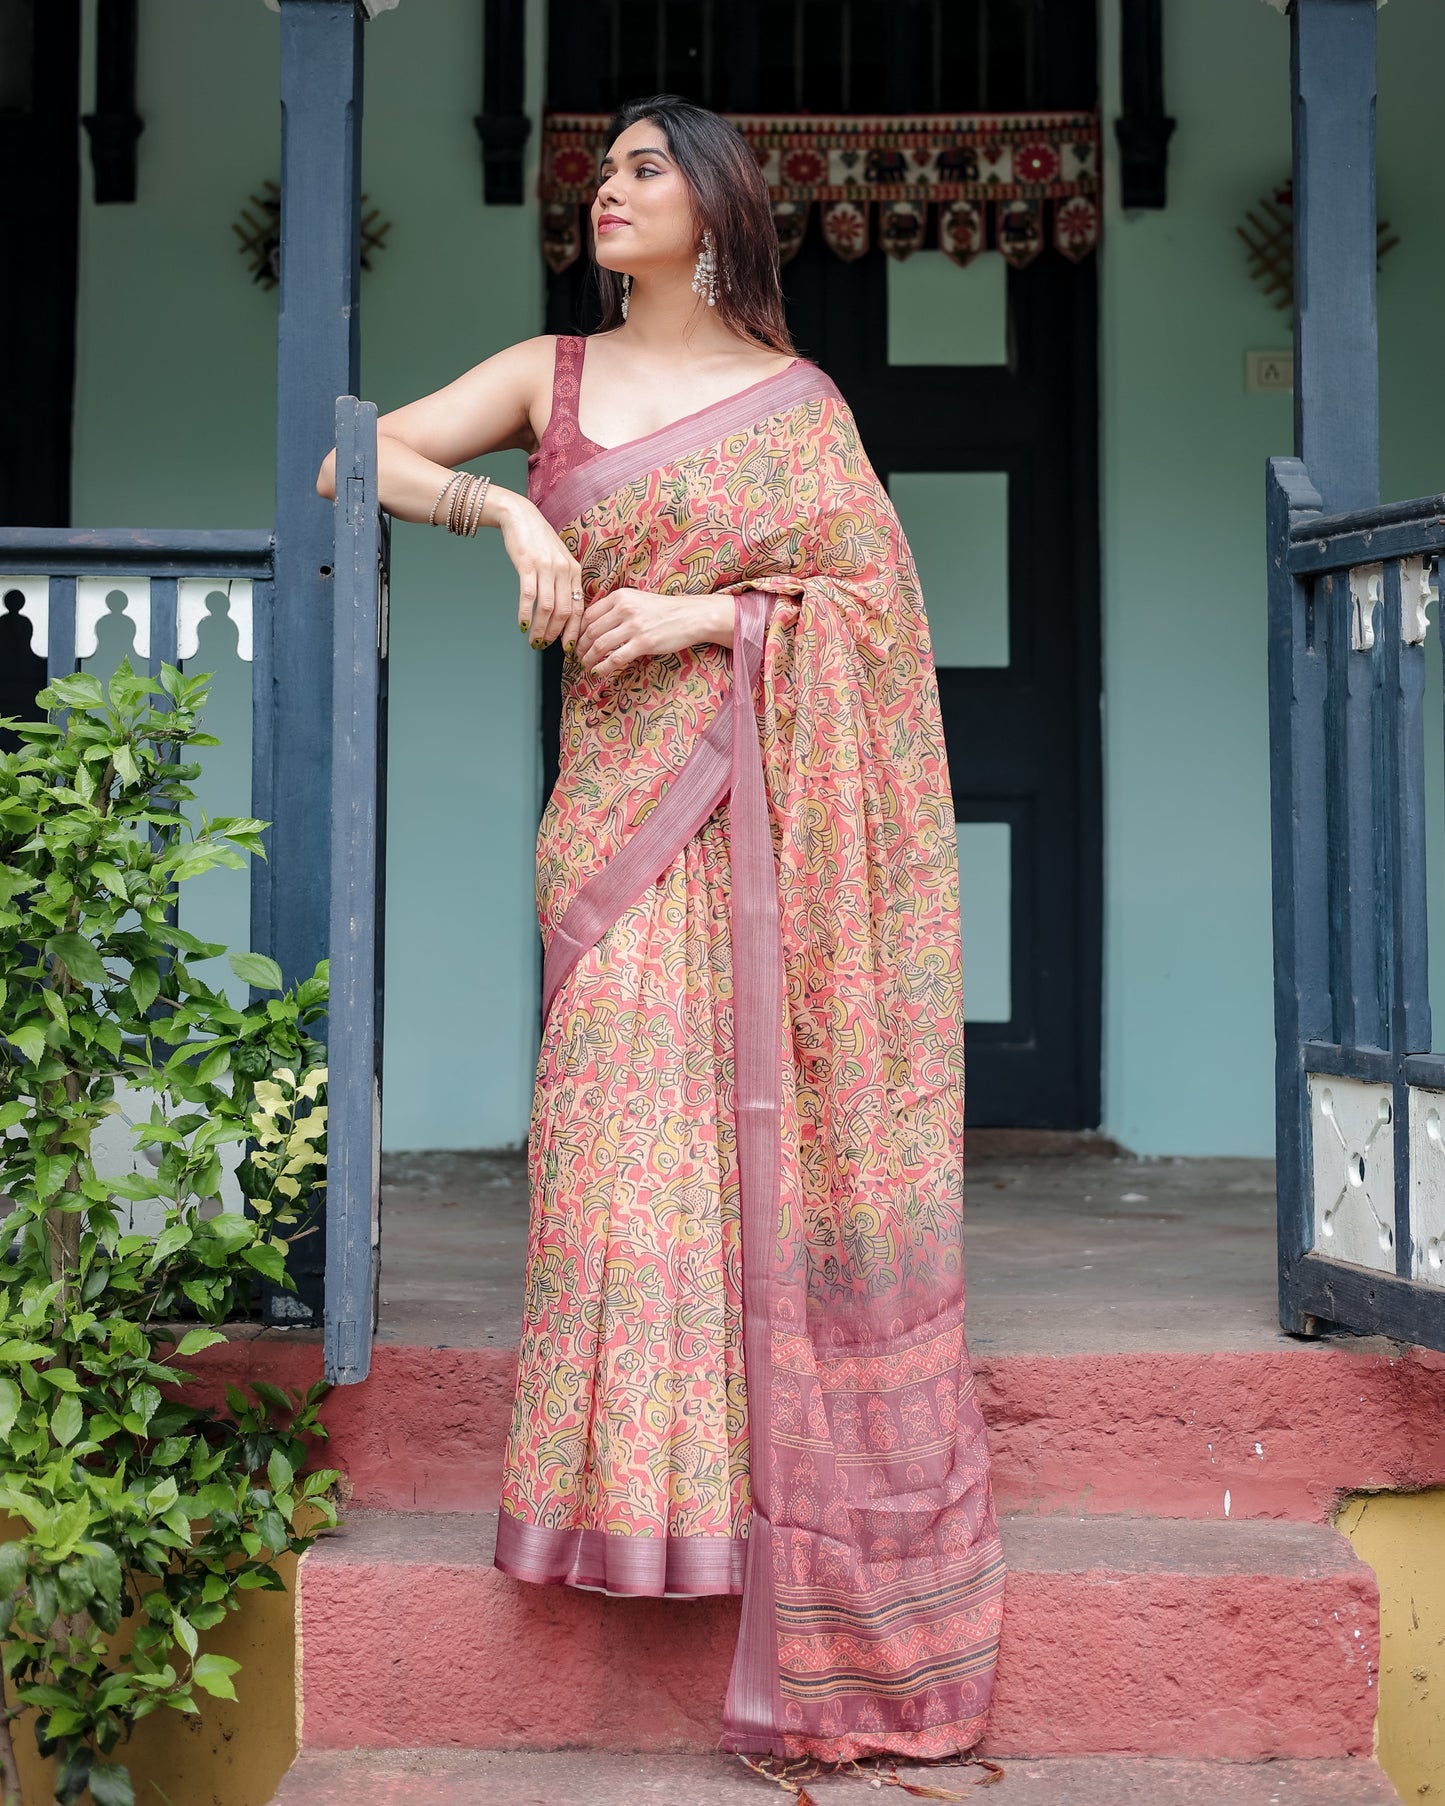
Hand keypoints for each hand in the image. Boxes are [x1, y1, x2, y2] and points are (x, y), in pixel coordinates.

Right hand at [496, 493, 585, 649]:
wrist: (521, 517)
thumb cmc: (539, 541)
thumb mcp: (560, 560)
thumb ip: (565, 583)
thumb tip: (565, 613)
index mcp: (575, 571)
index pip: (579, 608)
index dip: (574, 632)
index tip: (568, 649)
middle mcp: (564, 570)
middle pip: (564, 612)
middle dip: (555, 635)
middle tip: (545, 646)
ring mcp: (546, 568)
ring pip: (547, 608)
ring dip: (540, 629)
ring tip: (534, 640)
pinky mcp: (528, 565)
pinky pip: (529, 596)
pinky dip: (525, 614)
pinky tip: (522, 625)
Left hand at [574, 588, 725, 676]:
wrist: (692, 616)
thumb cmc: (664, 610)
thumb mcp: (637, 600)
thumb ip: (616, 609)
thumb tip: (594, 625)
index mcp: (620, 596)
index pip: (588, 614)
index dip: (577, 630)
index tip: (574, 641)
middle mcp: (624, 609)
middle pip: (590, 631)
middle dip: (579, 647)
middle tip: (576, 657)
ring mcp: (634, 626)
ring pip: (599, 645)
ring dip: (588, 659)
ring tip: (585, 666)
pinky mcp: (644, 643)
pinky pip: (615, 658)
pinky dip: (603, 667)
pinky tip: (598, 672)